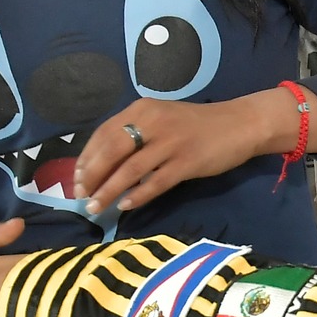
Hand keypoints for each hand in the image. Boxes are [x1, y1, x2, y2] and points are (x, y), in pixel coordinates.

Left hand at [70, 91, 304, 218]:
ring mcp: (171, 142)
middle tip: (81, 196)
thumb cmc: (197, 125)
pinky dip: (138, 195)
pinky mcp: (187, 162)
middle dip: (92, 176)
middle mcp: (153, 122)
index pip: (104, 133)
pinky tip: (126, 206)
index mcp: (142, 109)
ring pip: (130, 169)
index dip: (87, 158)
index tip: (76, 179)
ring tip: (96, 207)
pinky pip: (156, 182)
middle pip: (112, 151)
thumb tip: (104, 163)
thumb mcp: (162, 119)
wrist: (240, 124)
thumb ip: (136, 134)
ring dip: (109, 191)